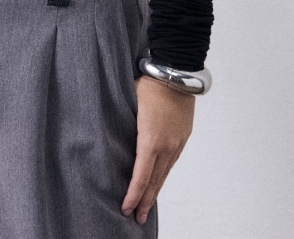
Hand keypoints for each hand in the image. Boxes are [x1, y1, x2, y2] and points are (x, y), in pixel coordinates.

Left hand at [121, 75, 194, 224]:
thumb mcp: (129, 104)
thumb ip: (123, 125)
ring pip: (164, 174)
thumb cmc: (148, 84)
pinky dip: (163, 176)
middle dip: (145, 202)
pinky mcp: (183, 138)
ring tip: (147, 207)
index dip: (133, 195)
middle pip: (154, 182)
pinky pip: (172, 163)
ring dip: (155, 192)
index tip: (125, 209)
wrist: (175, 73)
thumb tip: (110, 136)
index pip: (140, 176)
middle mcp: (166, 146)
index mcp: (150, 140)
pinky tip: (158, 182)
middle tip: (137, 219)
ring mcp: (176, 143)